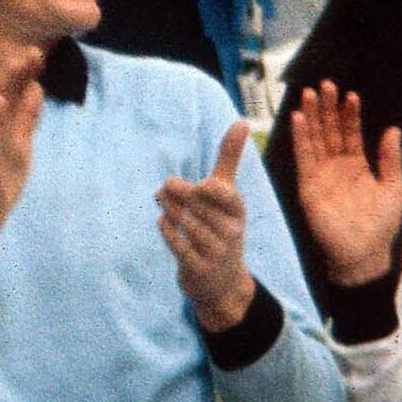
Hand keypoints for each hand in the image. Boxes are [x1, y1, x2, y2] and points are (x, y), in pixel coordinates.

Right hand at [0, 47, 44, 281]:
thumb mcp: (18, 149)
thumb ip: (25, 120)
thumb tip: (35, 89)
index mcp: (0, 130)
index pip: (14, 97)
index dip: (26, 76)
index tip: (39, 52)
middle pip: (5, 96)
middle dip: (19, 74)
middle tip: (33, 49)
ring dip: (7, 86)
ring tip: (17, 63)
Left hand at [157, 122, 258, 332]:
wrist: (221, 280)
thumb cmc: (220, 225)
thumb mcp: (227, 194)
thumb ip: (229, 158)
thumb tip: (240, 120)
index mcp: (238, 210)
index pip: (226, 195)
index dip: (211, 190)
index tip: (202, 185)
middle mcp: (232, 231)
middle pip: (198, 206)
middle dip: (178, 194)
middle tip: (164, 186)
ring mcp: (217, 252)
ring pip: (186, 223)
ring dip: (169, 209)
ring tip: (160, 199)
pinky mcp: (200, 268)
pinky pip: (177, 244)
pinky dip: (167, 230)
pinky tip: (162, 221)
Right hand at [290, 81, 401, 286]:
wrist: (363, 253)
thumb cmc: (380, 224)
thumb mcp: (393, 188)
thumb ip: (390, 159)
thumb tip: (394, 130)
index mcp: (357, 165)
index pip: (351, 133)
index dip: (350, 114)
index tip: (349, 95)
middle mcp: (337, 166)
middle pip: (330, 130)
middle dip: (327, 108)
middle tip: (324, 85)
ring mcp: (321, 174)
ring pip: (315, 138)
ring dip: (312, 116)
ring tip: (309, 94)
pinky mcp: (308, 184)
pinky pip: (304, 156)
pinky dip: (301, 137)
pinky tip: (299, 119)